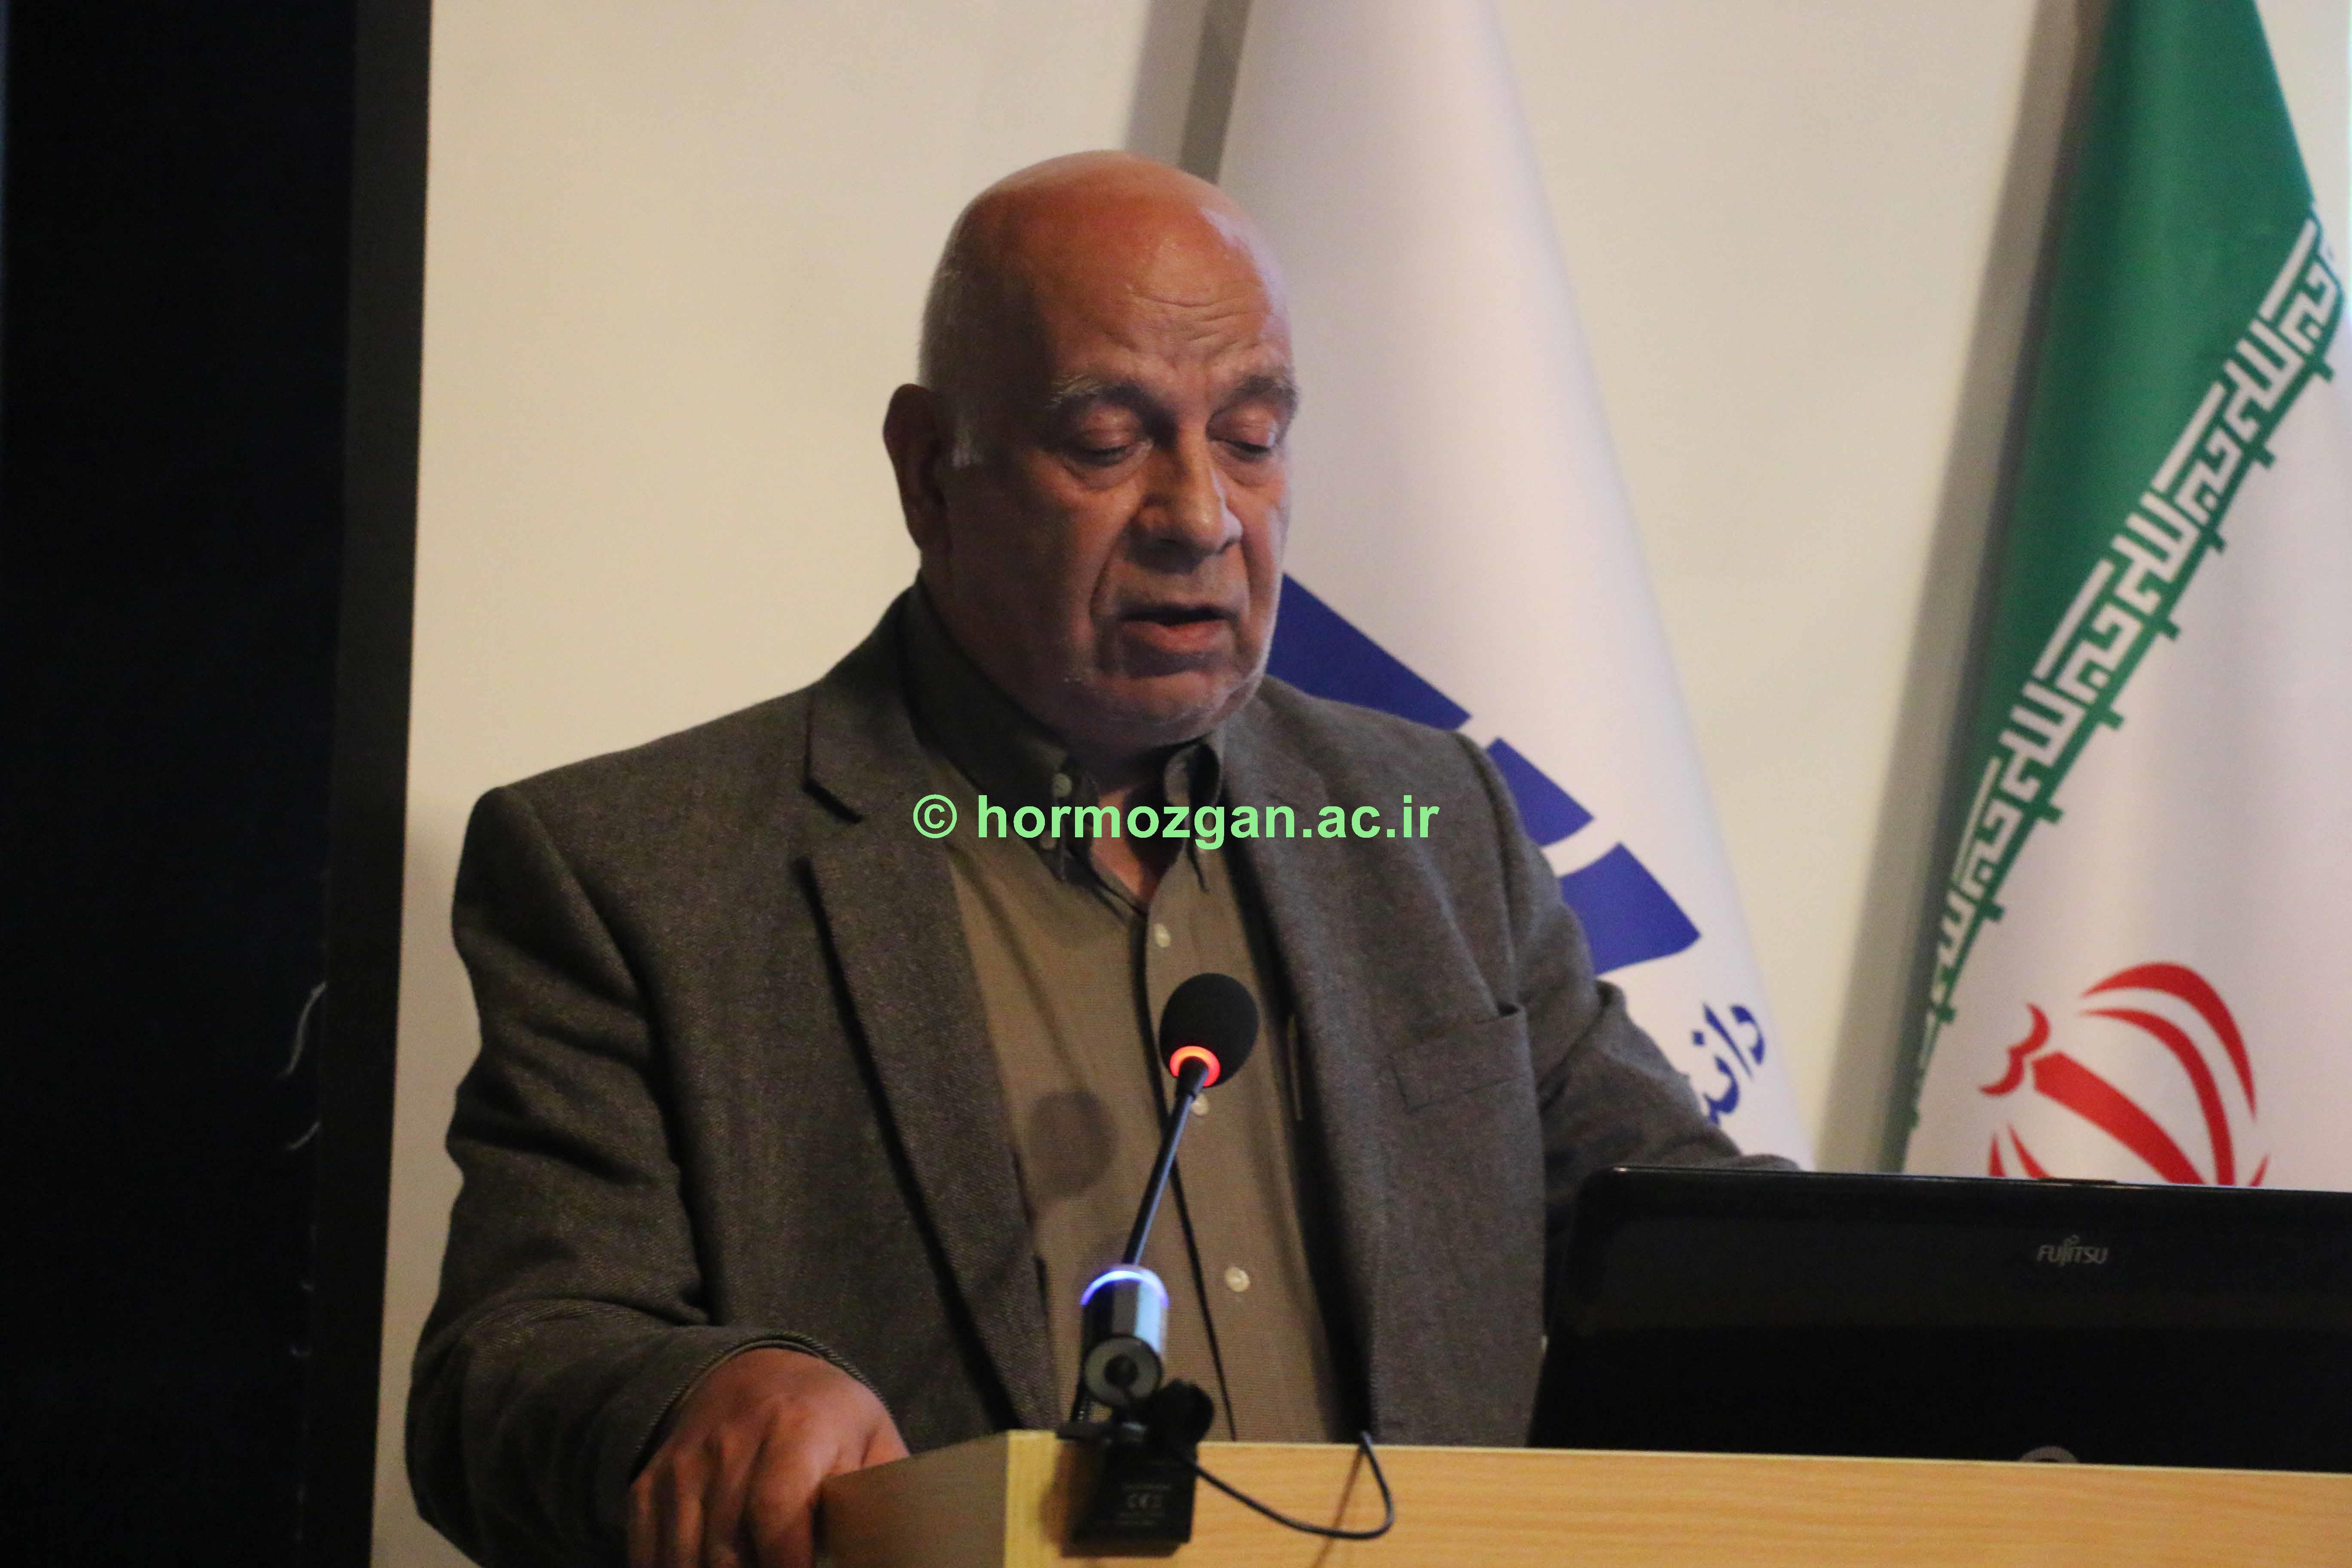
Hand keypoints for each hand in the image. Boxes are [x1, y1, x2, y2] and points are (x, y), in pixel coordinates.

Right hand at [628, 1346, 908, 1567]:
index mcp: (798, 1429)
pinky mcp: (651, 1484)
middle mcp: (731, 1443)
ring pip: (684, 1558)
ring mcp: (684, 1465)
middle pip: (727, 1550)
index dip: (787, 1566)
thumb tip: (909, 1546)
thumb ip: (888, 1491)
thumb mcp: (872, 1437)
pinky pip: (648, 1551)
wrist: (751, 1371)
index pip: (778, 1510)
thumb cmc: (827, 1418)